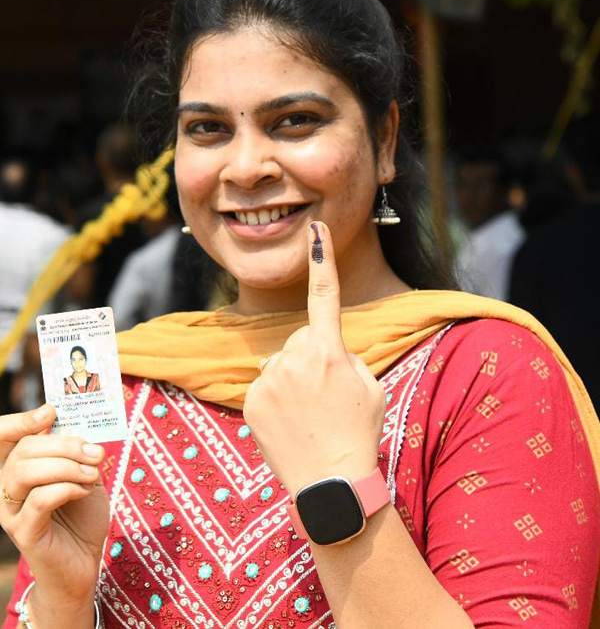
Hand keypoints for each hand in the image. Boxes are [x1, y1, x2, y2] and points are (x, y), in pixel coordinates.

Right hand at [0, 404, 109, 601]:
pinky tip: (85, 491)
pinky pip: (40, 499)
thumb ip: (76, 451)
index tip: (50, 412)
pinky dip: (68, 488)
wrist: (84, 561)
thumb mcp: (83, 472)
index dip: (20, 420)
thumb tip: (73, 427)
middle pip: (23, 449)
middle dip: (64, 444)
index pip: (4, 436)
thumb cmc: (81, 514)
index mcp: (18, 466)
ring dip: (67, 466)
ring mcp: (10, 510)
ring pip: (25, 472)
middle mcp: (6, 486)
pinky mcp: (22, 532)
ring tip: (93, 474)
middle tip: (96, 453)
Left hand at [243, 221, 385, 497]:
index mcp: (329, 351)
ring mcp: (268, 381)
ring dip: (293, 378)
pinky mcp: (249, 401)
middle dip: (314, 357)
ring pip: (281, 362)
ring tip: (309, 415)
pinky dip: (276, 398)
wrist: (333, 486)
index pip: (325, 294)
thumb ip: (345, 355)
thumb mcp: (371, 385)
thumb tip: (320, 348)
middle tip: (328, 397)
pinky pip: (264, 384)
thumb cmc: (360, 432)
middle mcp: (294, 359)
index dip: (321, 258)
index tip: (314, 228)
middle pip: (301, 339)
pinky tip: (290, 423)